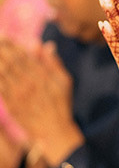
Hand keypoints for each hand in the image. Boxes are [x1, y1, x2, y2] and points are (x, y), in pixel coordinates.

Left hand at [0, 39, 83, 166]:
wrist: (54, 131)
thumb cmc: (61, 104)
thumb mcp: (64, 81)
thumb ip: (53, 62)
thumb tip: (43, 44)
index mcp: (41, 75)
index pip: (22, 54)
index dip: (11, 44)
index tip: (3, 36)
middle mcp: (29, 82)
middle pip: (10, 61)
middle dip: (0, 49)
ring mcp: (18, 94)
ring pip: (2, 72)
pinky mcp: (11, 105)